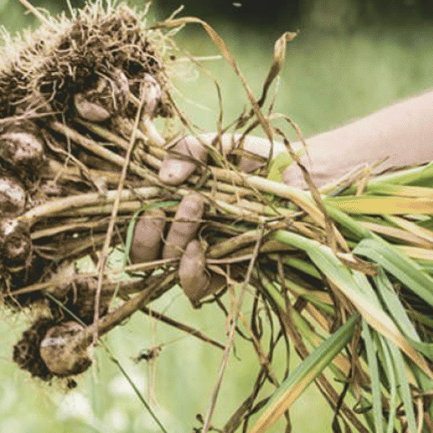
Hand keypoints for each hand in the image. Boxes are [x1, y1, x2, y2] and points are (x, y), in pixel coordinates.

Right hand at [130, 133, 284, 303]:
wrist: (303, 174)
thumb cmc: (254, 158)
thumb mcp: (217, 145)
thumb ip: (187, 150)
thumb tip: (165, 178)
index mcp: (168, 207)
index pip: (134, 223)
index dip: (129, 219)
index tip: (142, 196)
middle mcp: (180, 236)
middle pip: (142, 253)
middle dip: (145, 233)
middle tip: (163, 206)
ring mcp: (202, 258)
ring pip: (164, 268)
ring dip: (171, 240)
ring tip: (194, 204)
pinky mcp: (226, 275)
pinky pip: (194, 287)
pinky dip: (188, 271)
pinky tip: (197, 248)